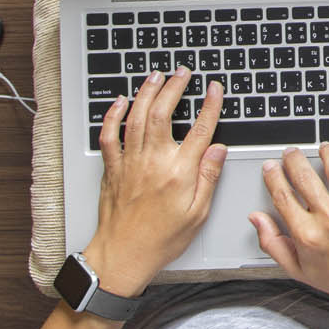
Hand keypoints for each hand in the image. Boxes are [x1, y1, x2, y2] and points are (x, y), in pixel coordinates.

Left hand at [83, 68, 226, 296]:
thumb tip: (218, 150)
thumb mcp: (197, 213)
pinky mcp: (113, 168)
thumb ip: (208, 177)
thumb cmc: (160, 240)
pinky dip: (114, 115)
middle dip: (174, 87)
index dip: (209, 105)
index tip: (214, 89)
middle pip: (163, 113)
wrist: (122, 255)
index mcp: (178, 173)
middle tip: (182, 73)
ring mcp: (129, 162)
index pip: (200, 129)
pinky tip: (121, 102)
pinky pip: (110, 135)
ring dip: (147, 92)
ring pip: (136, 117)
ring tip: (156, 76)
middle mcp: (153, 162)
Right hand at [250, 135, 328, 314]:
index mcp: (307, 235)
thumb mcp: (299, 270)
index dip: (273, 176)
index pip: (282, 195)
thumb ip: (273, 244)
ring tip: (322, 147)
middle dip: (293, 159)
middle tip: (292, 152)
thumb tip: (256, 218)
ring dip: (326, 150)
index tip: (271, 166)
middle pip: (303, 176)